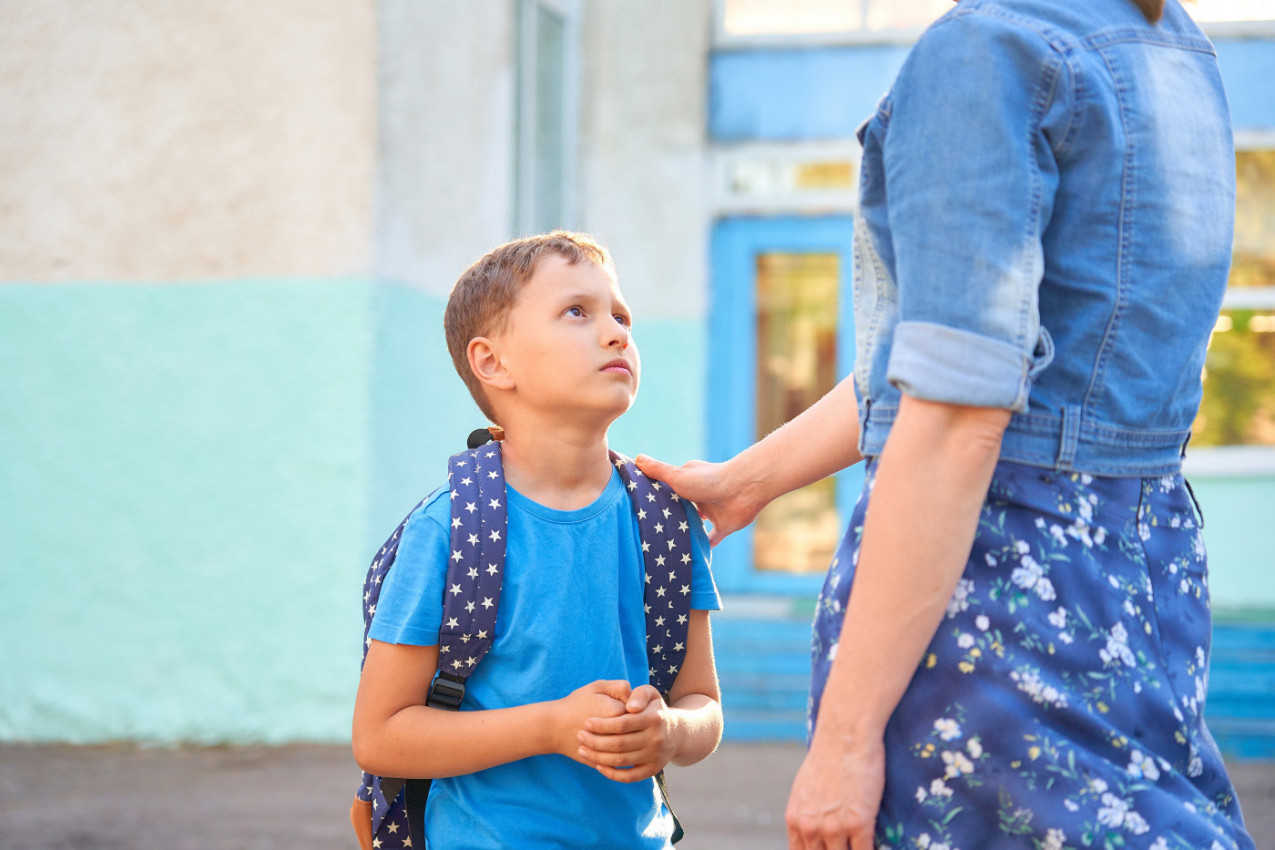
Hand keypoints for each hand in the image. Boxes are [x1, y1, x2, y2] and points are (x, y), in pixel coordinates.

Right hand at [553, 680, 630, 764]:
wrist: (553, 727)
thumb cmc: (576, 704)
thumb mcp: (597, 687)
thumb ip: (619, 687)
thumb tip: (635, 697)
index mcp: (616, 712)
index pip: (639, 712)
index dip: (631, 708)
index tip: (616, 706)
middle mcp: (615, 734)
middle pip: (636, 731)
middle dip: (628, 726)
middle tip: (611, 719)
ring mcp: (608, 752)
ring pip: (629, 749)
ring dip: (625, 742)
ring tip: (609, 732)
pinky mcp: (602, 764)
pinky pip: (619, 763)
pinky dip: (617, 756)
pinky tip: (608, 746)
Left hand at [576, 684, 673, 782]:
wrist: (677, 734)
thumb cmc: (655, 710)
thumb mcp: (651, 695)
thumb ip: (639, 694)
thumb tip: (629, 706)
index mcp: (653, 719)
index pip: (622, 724)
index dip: (602, 724)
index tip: (586, 722)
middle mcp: (656, 739)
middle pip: (619, 744)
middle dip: (595, 741)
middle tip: (580, 736)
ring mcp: (654, 756)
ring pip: (621, 760)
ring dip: (598, 757)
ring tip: (582, 749)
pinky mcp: (652, 770)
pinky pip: (629, 777)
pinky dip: (611, 774)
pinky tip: (598, 765)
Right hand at [633, 455, 761, 545]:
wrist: (741, 491)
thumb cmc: (708, 481)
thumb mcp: (676, 476)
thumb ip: (657, 470)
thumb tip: (636, 458)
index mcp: (690, 479)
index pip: (671, 487)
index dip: (659, 494)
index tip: (644, 505)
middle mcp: (701, 495)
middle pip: (683, 505)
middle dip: (673, 513)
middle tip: (654, 527)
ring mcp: (713, 511)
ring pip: (698, 521)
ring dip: (688, 528)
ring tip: (671, 541)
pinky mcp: (724, 525)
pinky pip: (713, 538)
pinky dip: (706, 544)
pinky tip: (696, 555)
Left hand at [785, 728, 884, 849]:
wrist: (846, 733)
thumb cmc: (829, 756)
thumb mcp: (805, 789)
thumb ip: (806, 815)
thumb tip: (813, 832)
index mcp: (795, 820)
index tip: (830, 849)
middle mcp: (810, 827)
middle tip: (846, 845)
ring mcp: (834, 827)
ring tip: (859, 843)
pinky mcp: (859, 823)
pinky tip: (879, 846)